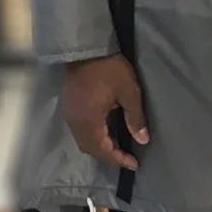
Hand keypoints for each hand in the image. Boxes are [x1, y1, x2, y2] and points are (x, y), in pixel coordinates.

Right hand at [63, 54, 148, 171]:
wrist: (85, 47)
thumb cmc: (109, 69)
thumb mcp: (129, 92)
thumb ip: (135, 118)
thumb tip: (142, 140)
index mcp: (89, 122)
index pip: (104, 150)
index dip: (119, 159)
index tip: (134, 164)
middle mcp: (75, 123)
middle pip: (90, 149)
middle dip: (108, 156)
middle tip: (126, 157)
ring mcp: (69, 114)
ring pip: (83, 141)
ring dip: (99, 147)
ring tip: (116, 147)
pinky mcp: (68, 106)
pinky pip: (79, 130)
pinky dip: (91, 136)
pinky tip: (103, 131)